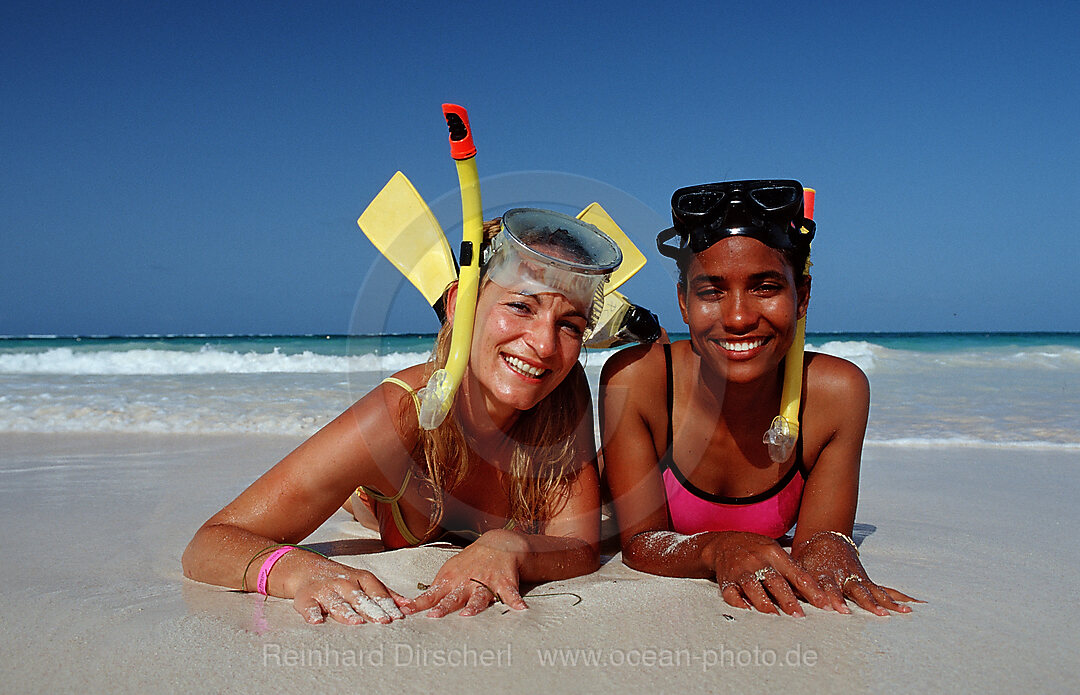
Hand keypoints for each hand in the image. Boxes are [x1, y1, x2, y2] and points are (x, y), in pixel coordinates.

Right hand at [292, 568, 408, 624]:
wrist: (307, 569)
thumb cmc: (342, 579)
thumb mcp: (365, 581)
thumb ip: (385, 593)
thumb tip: (407, 605)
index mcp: (360, 578)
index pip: (376, 592)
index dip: (387, 604)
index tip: (397, 617)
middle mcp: (343, 583)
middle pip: (359, 598)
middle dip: (371, 609)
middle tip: (382, 621)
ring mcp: (324, 590)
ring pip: (337, 603)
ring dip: (346, 613)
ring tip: (356, 622)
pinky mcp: (306, 598)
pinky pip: (309, 607)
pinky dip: (312, 614)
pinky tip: (317, 621)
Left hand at [407, 529, 529, 617]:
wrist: (499, 544)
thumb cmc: (471, 561)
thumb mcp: (451, 570)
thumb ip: (437, 588)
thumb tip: (414, 603)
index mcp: (451, 579)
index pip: (432, 594)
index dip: (419, 603)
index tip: (406, 610)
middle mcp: (467, 581)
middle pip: (454, 597)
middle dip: (444, 607)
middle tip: (435, 616)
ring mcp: (486, 582)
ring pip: (479, 596)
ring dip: (474, 605)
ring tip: (469, 614)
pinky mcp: (504, 583)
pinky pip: (511, 594)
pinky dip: (515, 601)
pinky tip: (520, 609)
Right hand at [706, 531, 833, 616]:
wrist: (723, 543)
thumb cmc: (756, 550)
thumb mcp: (775, 551)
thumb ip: (792, 570)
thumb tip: (814, 594)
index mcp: (774, 553)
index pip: (797, 574)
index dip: (812, 590)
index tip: (825, 606)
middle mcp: (758, 561)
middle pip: (775, 581)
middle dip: (788, 599)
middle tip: (800, 616)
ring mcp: (741, 570)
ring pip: (753, 586)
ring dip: (764, 602)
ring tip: (774, 616)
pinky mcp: (727, 580)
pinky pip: (730, 593)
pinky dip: (738, 602)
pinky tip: (747, 611)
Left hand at [795, 531, 919, 615]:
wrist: (824, 539)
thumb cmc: (806, 558)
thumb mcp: (798, 567)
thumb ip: (793, 583)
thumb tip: (780, 597)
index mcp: (824, 574)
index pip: (828, 587)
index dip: (832, 597)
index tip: (837, 609)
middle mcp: (843, 577)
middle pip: (854, 590)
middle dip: (864, 602)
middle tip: (876, 614)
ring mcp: (856, 578)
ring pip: (871, 591)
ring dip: (883, 603)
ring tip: (898, 614)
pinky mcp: (865, 580)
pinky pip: (883, 590)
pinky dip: (897, 599)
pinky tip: (912, 608)